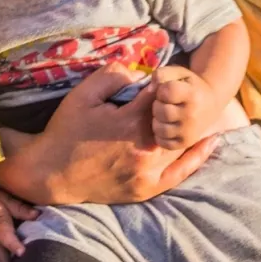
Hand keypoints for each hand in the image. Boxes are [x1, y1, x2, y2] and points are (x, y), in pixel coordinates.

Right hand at [3, 63, 219, 204]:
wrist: (50, 173)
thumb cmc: (65, 130)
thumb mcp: (83, 94)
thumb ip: (113, 75)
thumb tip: (140, 72)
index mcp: (130, 122)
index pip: (161, 96)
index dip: (163, 86)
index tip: (162, 80)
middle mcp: (144, 149)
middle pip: (176, 121)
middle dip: (178, 107)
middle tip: (180, 96)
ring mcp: (147, 172)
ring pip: (181, 145)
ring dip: (191, 127)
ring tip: (201, 111)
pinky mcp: (146, 188)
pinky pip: (179, 174)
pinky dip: (196, 157)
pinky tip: (210, 142)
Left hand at [145, 66, 218, 150]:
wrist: (210, 104)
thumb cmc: (190, 86)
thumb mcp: (179, 73)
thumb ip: (161, 73)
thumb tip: (150, 89)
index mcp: (192, 95)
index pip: (165, 91)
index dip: (162, 89)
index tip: (169, 90)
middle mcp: (192, 115)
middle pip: (159, 111)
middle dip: (158, 104)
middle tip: (168, 103)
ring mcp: (189, 132)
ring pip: (158, 128)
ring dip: (158, 120)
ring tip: (167, 114)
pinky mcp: (186, 143)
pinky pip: (162, 141)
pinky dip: (161, 134)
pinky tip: (168, 125)